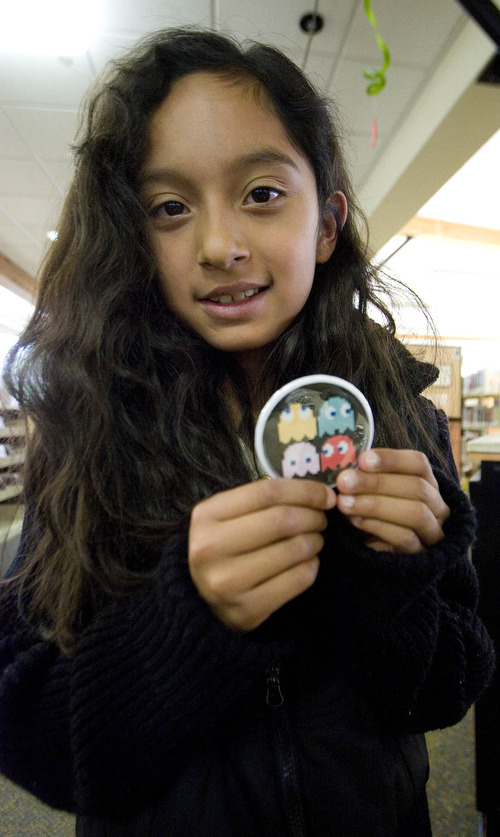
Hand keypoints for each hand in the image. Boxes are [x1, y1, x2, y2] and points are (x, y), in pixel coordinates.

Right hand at [188, 479, 335, 631]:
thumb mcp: (230, 517)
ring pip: (293, 550)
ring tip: (315, 540)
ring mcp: (227, 582)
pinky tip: (307, 563)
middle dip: (312, 516)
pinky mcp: (247, 610)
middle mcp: (211, 548)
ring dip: (314, 541)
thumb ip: (265, 501)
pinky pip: (297, 580)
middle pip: (280, 520)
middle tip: (321, 519)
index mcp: (206, 516)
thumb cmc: (226, 547)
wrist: (204, 600)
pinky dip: (311, 567)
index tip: (326, 495)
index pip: (266, 492)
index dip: (304, 491)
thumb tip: (320, 494)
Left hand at [336, 448, 449, 553]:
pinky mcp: (421, 553)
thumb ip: (365, 476)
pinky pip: (405, 538)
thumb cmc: (374, 510)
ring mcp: (433, 531)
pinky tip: (355, 521)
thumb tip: (345, 464)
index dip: (391, 459)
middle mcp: (437, 505)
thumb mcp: (372, 490)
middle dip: (376, 483)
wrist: (377, 549)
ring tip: (344, 503)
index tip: (362, 460)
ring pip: (415, 513)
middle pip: (417, 487)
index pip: (419, 463)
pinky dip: (377, 526)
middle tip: (344, 482)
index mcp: (427, 481)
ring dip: (375, 505)